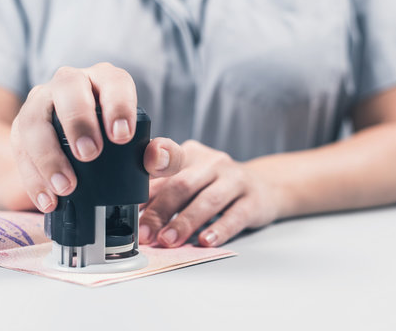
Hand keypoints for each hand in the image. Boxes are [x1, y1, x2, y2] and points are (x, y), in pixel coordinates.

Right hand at [10, 62, 183, 211]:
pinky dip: (32, 177)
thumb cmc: (120, 145)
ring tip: (66, 187)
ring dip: (48, 154)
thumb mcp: (147, 151)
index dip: (117, 105)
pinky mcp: (22, 127)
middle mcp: (71, 83)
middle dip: (78, 121)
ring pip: (35, 117)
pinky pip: (19, 147)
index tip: (121, 137)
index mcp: (106, 81)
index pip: (113, 82)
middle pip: (68, 88)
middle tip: (89, 155)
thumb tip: (157, 157)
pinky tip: (48, 200)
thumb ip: (166, 157)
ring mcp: (42, 102)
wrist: (79, 150)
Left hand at [139, 140, 284, 246]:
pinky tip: (206, 241)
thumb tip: (134, 214)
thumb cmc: (215, 185)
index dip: (146, 184)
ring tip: (168, 240)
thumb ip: (163, 191)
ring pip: (208, 200)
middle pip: (182, 184)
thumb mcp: (188, 180)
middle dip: (160, 210)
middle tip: (145, 234)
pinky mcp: (253, 200)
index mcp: (189, 154)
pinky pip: (235, 216)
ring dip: (184, 222)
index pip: (164, 164)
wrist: (263, 186)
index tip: (132, 202)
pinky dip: (219, 230)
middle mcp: (212, 162)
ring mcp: (235, 179)